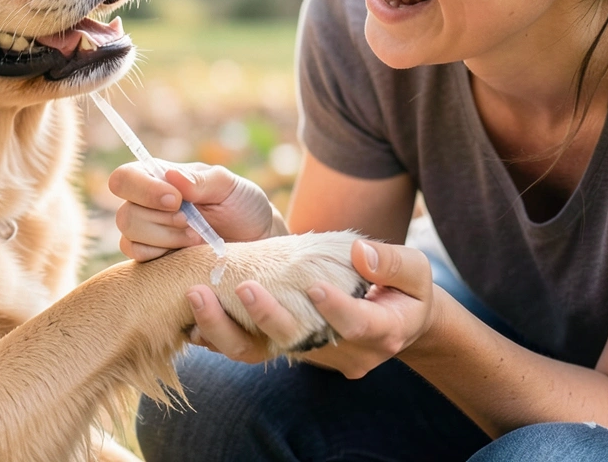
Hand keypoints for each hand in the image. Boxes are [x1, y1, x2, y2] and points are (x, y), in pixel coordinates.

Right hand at [109, 161, 283, 261]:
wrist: (256, 241)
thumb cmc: (242, 206)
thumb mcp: (230, 187)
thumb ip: (202, 180)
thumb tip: (172, 176)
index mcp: (160, 178)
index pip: (125, 178)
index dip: (143, 190)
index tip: (176, 200)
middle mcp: (146, 204)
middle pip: (125, 213)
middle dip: (161, 221)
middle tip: (192, 222)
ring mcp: (147, 233)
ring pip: (130, 237)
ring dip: (166, 238)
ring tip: (196, 237)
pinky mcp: (152, 257)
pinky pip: (137, 257)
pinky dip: (161, 254)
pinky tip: (188, 251)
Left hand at [187, 239, 442, 377]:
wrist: (395, 320)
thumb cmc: (406, 290)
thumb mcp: (416, 272)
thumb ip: (392, 263)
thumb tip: (360, 254)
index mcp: (379, 332)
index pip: (356, 325)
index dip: (335, 309)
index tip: (315, 286)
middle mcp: (339, 351)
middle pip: (297, 342)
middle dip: (268, 317)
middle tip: (243, 287)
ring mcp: (307, 353)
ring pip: (260, 352)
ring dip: (225, 328)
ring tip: (198, 296)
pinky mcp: (283, 347)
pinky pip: (245, 348)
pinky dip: (216, 333)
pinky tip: (191, 313)